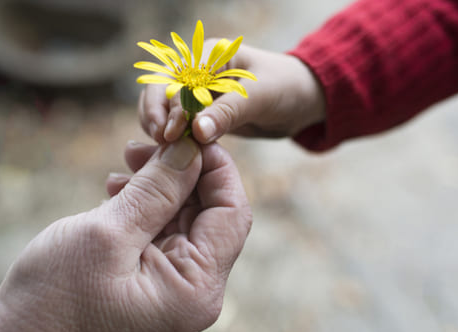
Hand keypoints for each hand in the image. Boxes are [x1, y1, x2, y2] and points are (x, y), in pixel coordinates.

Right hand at [0, 137, 251, 331]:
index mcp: (196, 288)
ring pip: (183, 218)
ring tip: (127, 159)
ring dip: (160, 184)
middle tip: (145, 142)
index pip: (232, 214)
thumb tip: (192, 148)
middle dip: (183, 171)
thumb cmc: (54, 297)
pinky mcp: (149, 280)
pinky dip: (144, 204)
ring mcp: (171, 287)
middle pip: (209, 214)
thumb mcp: (108, 234)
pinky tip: (117, 188)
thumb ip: (157, 190)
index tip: (188, 132)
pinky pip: (160, 232)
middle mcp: (193, 291)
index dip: (216, 167)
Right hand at [138, 41, 325, 143]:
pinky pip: (176, 122)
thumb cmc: (286, 88)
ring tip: (160, 147)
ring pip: (162, 105)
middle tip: (160, 139)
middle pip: (160, 87)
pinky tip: (170, 151)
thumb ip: (228, 113)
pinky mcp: (200, 112)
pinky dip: (169, 135)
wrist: (302, 100)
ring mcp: (196, 92)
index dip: (173, 105)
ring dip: (157, 124)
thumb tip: (196, 131)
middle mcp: (198, 70)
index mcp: (211, 55)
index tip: (173, 133)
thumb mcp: (261, 98)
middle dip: (155, 112)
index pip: (179, 78)